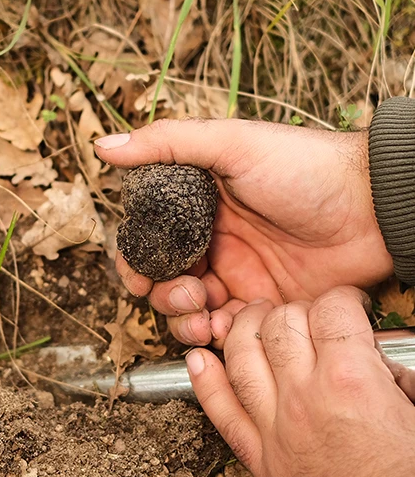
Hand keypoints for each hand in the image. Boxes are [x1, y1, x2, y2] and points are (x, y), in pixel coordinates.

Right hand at [95, 120, 392, 346]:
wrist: (372, 208)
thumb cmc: (305, 168)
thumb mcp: (233, 144)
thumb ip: (168, 143)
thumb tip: (104, 145)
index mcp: (200, 206)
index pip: (150, 241)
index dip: (136, 262)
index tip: (138, 276)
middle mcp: (215, 242)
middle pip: (165, 282)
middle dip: (164, 295)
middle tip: (188, 290)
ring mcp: (240, 275)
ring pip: (190, 310)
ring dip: (185, 319)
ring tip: (204, 312)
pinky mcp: (266, 304)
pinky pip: (228, 329)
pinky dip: (218, 333)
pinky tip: (228, 323)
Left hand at [185, 286, 414, 476]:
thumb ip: (392, 377)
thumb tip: (375, 360)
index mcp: (351, 380)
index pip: (331, 309)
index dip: (343, 301)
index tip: (349, 309)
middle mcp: (303, 396)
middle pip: (281, 322)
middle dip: (295, 309)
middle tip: (307, 318)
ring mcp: (274, 427)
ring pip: (241, 356)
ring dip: (244, 328)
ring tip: (254, 318)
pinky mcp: (259, 458)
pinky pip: (220, 412)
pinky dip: (205, 382)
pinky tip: (197, 359)